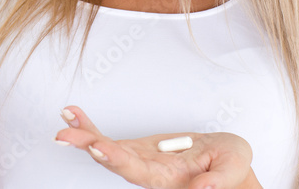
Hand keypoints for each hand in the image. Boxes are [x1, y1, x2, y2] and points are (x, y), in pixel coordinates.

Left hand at [54, 105, 254, 188]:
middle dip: (88, 145)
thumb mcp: (234, 169)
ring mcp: (140, 159)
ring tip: (65, 118)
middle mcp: (147, 172)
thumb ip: (218, 182)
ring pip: (105, 148)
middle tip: (64, 134)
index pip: (138, 171)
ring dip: (84, 134)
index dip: (118, 160)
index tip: (99, 148)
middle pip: (113, 160)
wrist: (227, 166)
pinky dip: (91, 128)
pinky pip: (110, 139)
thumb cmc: (230, 168)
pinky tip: (74, 116)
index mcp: (168, 180)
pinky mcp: (138, 149)